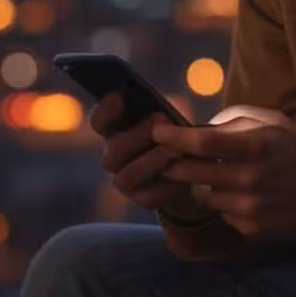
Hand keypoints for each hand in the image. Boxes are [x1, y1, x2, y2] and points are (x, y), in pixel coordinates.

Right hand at [89, 91, 208, 219]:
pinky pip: (148, 196)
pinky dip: (167, 186)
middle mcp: (115, 156)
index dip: (106, 110)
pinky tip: (183, 178)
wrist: (195, 173)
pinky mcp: (142, 199)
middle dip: (140, 134)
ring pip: (127, 175)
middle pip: (114, 148)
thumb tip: (160, 114)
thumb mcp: (171, 121)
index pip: (100, 122)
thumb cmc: (179, 138)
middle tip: (164, 120)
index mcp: (117, 131)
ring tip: (179, 149)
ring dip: (155, 160)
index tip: (122, 97)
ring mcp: (125, 180)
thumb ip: (160, 115)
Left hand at [151, 105, 295, 246]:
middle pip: (188, 172)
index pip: (199, 143)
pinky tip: (250, 197)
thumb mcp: (274, 123)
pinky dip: (226, 205)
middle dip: (173, 163)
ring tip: (232, 177)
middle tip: (169, 156)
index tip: (156, 132)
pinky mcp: (250, 230)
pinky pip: (222, 214)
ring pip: (203, 195)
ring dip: (206, 185)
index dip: (171, 137)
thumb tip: (196, 128)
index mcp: (255, 147)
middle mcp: (248, 179)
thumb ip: (234, 120)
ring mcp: (248, 209)